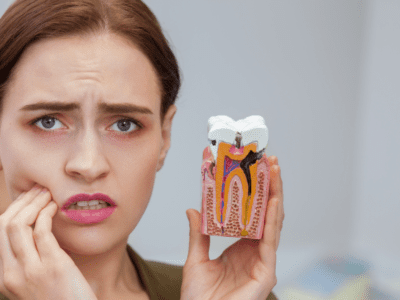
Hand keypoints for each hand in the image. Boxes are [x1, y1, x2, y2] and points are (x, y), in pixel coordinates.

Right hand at [0, 185, 97, 299]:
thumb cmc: (60, 299)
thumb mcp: (34, 282)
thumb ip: (28, 259)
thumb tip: (34, 227)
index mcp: (4, 277)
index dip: (11, 210)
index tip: (26, 199)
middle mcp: (10, 274)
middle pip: (3, 225)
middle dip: (21, 202)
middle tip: (37, 190)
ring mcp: (30, 270)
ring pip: (19, 224)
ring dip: (34, 203)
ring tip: (47, 194)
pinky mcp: (53, 266)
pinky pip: (42, 230)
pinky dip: (47, 213)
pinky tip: (55, 207)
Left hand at [181, 156, 283, 299]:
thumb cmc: (200, 299)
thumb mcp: (195, 260)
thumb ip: (197, 235)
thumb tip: (193, 210)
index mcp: (240, 247)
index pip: (250, 214)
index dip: (251, 191)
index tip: (247, 168)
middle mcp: (254, 251)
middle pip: (265, 213)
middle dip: (268, 186)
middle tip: (267, 161)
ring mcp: (262, 260)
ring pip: (272, 221)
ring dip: (274, 194)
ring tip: (273, 170)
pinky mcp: (266, 271)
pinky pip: (270, 240)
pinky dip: (272, 219)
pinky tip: (273, 200)